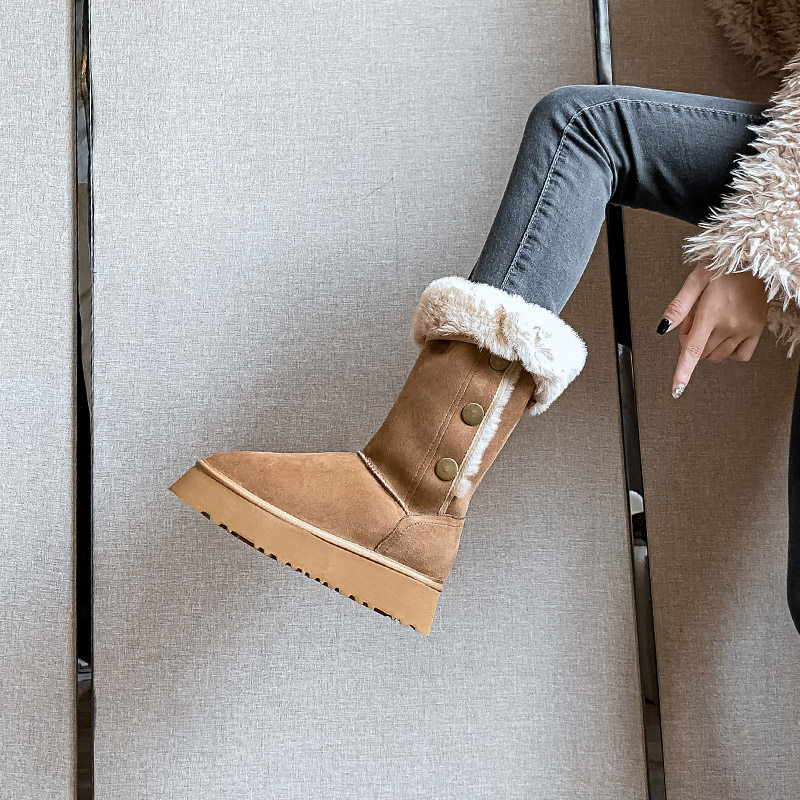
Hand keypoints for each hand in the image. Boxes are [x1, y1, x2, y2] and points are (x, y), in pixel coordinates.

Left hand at [657, 264, 767, 396]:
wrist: (754, 258)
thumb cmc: (722, 266)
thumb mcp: (695, 279)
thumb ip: (678, 306)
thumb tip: (663, 328)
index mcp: (710, 313)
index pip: (692, 350)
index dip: (683, 372)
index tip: (677, 389)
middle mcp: (729, 325)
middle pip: (700, 353)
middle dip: (691, 342)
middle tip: (695, 320)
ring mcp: (745, 329)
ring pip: (717, 356)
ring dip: (708, 346)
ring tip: (712, 322)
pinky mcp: (757, 330)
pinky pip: (741, 356)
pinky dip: (729, 352)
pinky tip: (726, 336)